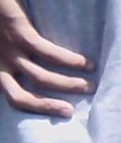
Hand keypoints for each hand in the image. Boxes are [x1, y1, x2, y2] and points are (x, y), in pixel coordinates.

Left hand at [0, 0, 91, 117]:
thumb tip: (35, 64)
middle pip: (21, 97)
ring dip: (68, 85)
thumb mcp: (0, 38)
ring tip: (90, 86)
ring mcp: (7, 49)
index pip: (13, 97)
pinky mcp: (19, 32)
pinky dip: (70, 61)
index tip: (60, 109)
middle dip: (48, 106)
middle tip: (71, 111)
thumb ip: (10, 51)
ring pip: (40, 77)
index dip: (36, 108)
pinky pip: (48, 53)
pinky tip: (87, 63)